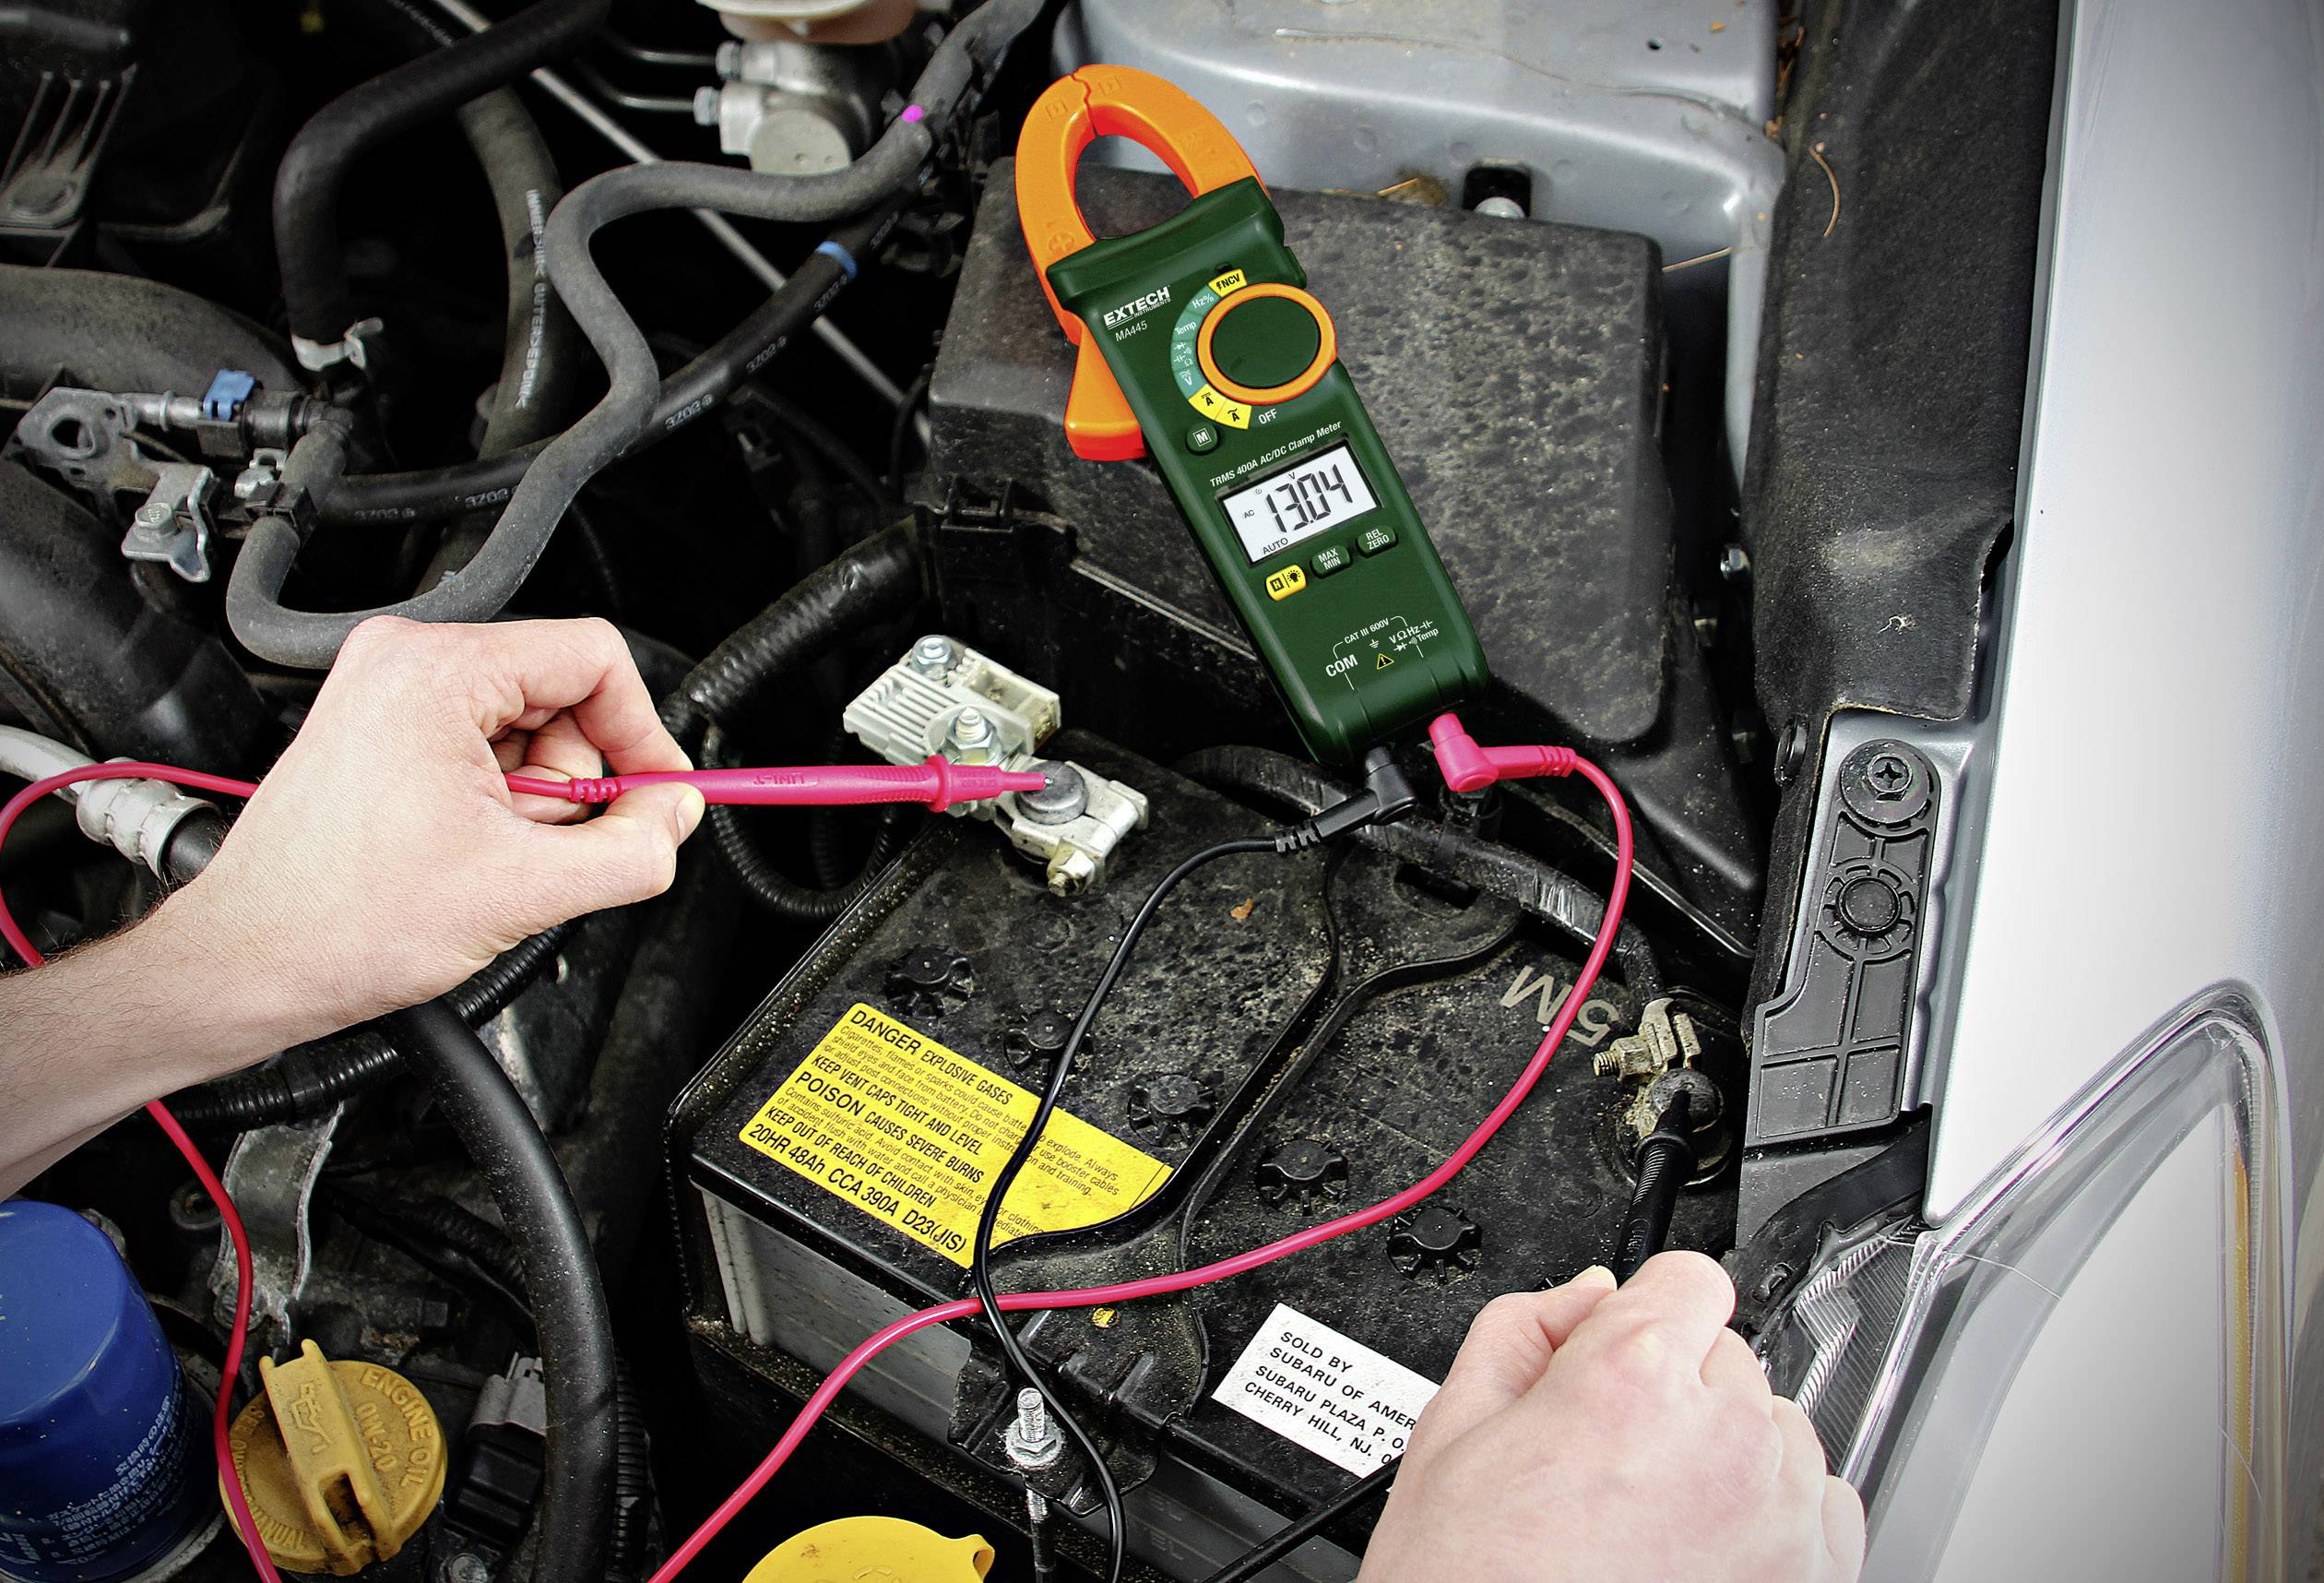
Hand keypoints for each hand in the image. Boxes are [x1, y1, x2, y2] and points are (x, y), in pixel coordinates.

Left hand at [167, 615, 704, 1058]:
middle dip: (574, 780)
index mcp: (435, 672)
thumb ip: (633, 850)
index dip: (642, 732)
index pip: (593, 658)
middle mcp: (404, 664)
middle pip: (562, 694)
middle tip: (547, 844)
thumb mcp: (525, 890)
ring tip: (491, 855)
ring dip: (534, 800)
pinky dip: (497, 803)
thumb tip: (675, 817)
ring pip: (526, 728)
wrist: (250, 962)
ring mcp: (387, 694)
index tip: (655, 793)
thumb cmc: (341, 921)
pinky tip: (468, 850)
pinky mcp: (380, 730)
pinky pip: (483, 748)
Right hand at [1359, 1253, 1864, 1582]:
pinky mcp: (1814, 1576)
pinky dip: (1776, 1512)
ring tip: (1654, 1511)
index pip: (1687, 1277)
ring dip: (1728, 1449)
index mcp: (1631, 1375)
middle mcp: (1722, 1434)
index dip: (1641, 1314)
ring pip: (1777, 1424)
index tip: (1620, 1351)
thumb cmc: (1471, 1581)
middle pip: (1726, 1355)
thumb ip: (1521, 1332)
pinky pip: (1824, 1502)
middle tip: (1610, 1455)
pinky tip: (1705, 1544)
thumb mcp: (1452, 1434)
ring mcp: (1777, 1511)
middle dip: (1675, 1387)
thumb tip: (1584, 1296)